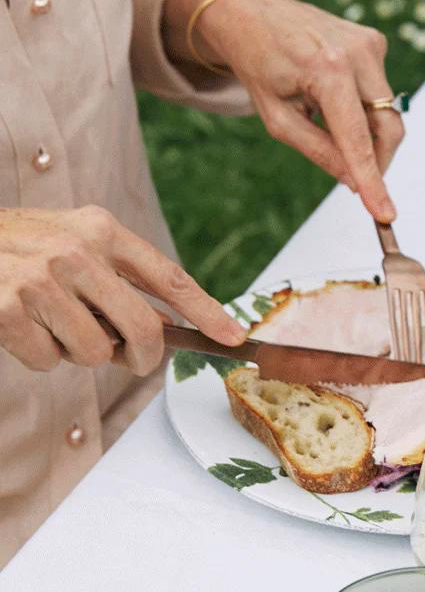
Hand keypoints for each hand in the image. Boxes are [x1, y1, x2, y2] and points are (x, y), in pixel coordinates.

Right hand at [0, 206, 246, 373]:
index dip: (207, 311)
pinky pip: (48, 362)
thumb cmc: (20, 247)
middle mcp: (75, 250)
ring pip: (94, 353)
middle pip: (142, 329)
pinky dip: (36, 356)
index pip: (168, 277)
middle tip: (129, 359)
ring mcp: (40, 279)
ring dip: (75, 352)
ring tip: (50, 322)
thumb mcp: (74, 242)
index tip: (234, 337)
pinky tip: (19, 326)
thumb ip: (118, 278)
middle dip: (141, 356)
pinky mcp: (8, 309)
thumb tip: (163, 327)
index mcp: (101, 229)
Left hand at [165, 0, 402, 221]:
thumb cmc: (259, 63)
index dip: (372, 180)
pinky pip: (380, 92)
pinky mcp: (374, 41)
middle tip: (360, 182)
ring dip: (367, 132)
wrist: (252, 12)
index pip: (357, 139)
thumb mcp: (278, 119)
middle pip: (388, 127)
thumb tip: (353, 181)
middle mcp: (357, 52)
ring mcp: (370, 43)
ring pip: (389, 112)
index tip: (385, 212)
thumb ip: (319, 152)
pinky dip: (363, 108)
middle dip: (378, 161)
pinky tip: (332, 97)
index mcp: (327, 70)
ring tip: (326, 122)